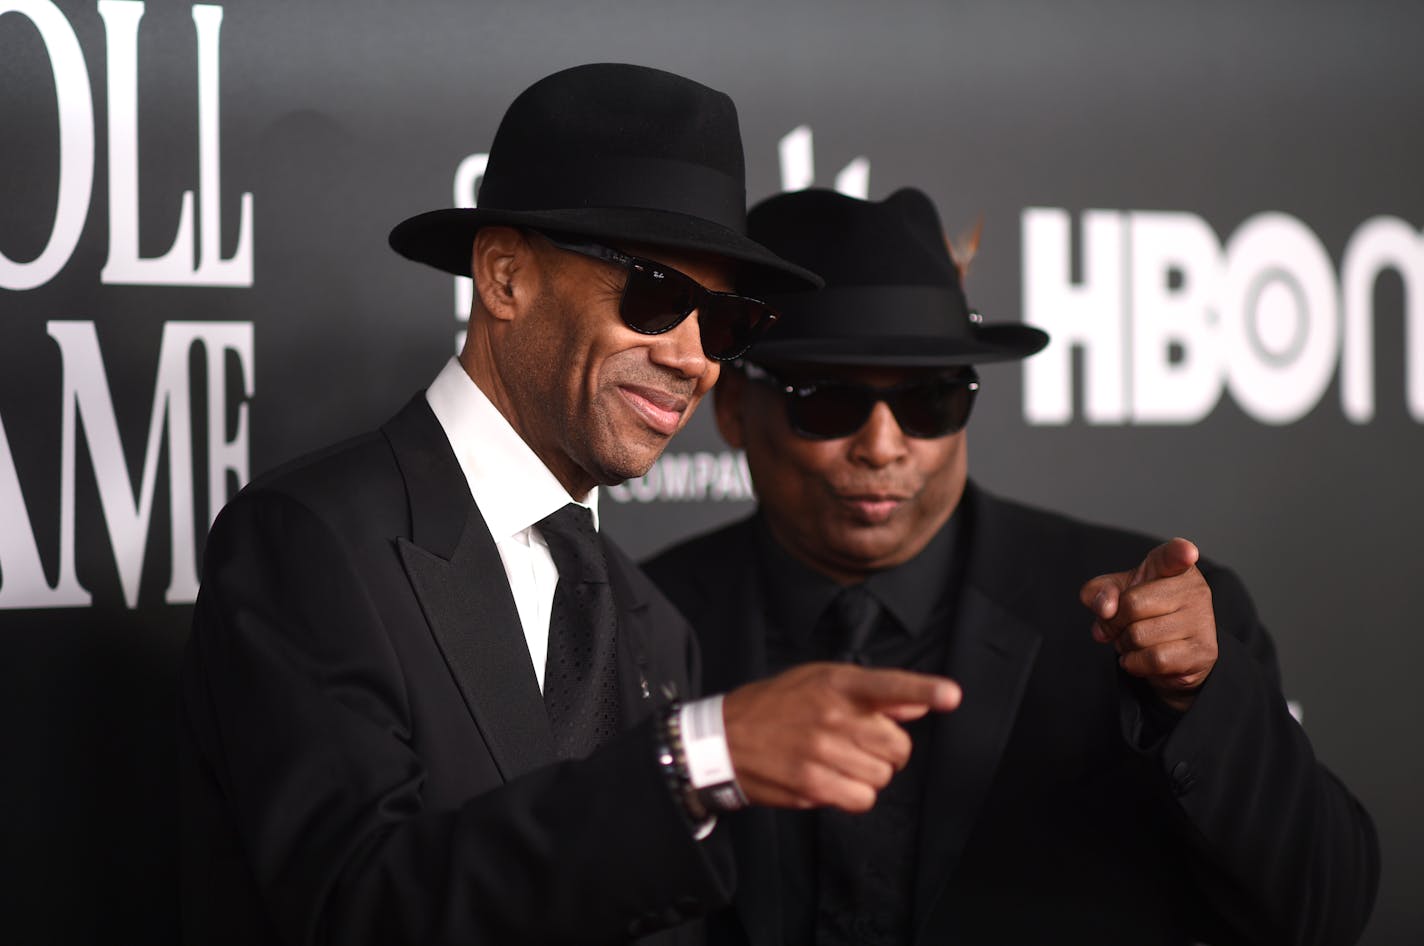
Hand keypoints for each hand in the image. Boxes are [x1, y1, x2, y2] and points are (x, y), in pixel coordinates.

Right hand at [722, 663, 959, 812]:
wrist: (722, 739)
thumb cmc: (776, 705)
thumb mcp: (818, 681)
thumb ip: (871, 693)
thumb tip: (916, 704)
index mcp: (836, 684)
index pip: (888, 685)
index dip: (923, 690)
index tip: (951, 695)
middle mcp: (832, 716)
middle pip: (898, 746)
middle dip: (887, 750)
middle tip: (859, 743)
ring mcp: (822, 752)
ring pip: (883, 777)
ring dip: (869, 774)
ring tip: (838, 760)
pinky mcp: (813, 785)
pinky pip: (862, 800)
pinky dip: (854, 795)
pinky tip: (832, 780)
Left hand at [1080, 538, 1217, 711]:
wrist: (1172, 651)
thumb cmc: (1144, 612)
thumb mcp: (1116, 593)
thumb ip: (1100, 591)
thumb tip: (1105, 607)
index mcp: (1173, 566)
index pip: (1174, 555)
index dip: (1180, 553)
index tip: (1187, 553)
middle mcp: (1194, 589)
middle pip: (1132, 604)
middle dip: (1114, 622)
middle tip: (1121, 625)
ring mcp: (1202, 620)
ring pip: (1139, 635)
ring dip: (1125, 645)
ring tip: (1136, 641)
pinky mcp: (1203, 652)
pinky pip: (1153, 659)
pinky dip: (1135, 663)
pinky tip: (1139, 658)